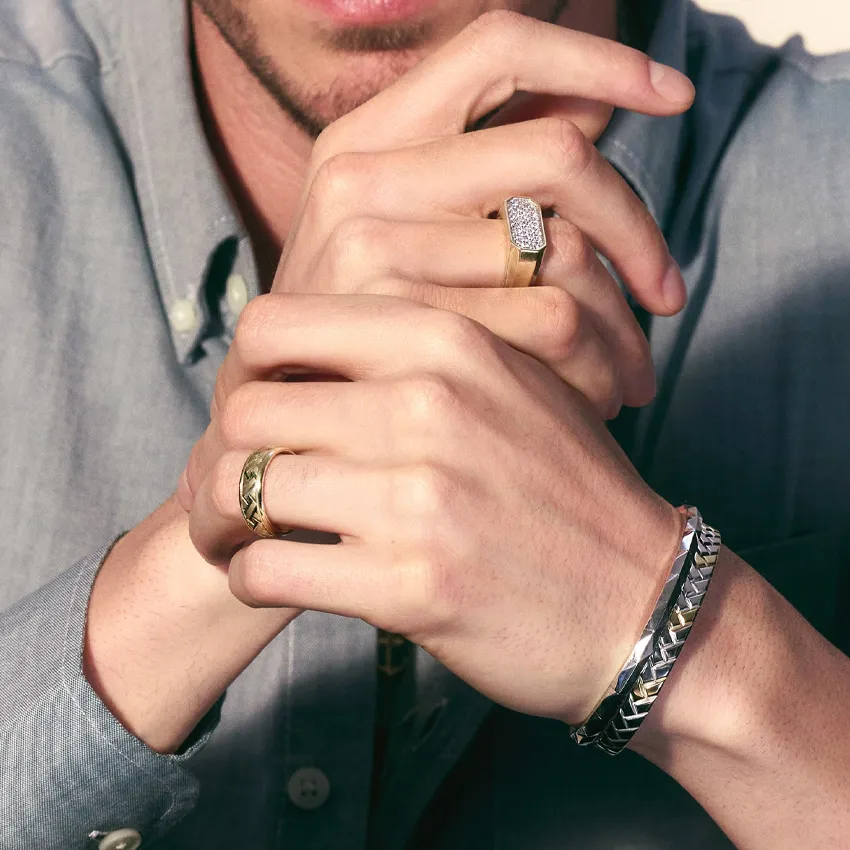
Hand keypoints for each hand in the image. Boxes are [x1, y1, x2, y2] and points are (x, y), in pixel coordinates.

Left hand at [182, 294, 682, 722]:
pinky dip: (251, 577)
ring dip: (222, 522)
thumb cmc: (561, 489)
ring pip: (239, 487)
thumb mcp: (507, 382)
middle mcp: (428, 402)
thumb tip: (293, 351)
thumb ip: (409, 352)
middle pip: (245, 408)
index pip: (275, 322)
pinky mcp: (413, 584)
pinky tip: (273, 577)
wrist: (638, 598)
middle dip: (222, 453)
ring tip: (238, 537)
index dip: (244, 369)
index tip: (257, 412)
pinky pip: (267, 569)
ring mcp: (420, 495)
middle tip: (230, 487)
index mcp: (445, 337)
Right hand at [264, 11, 694, 417]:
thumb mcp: (395, 237)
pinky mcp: (391, 320)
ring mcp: (368, 245)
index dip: (598, 59)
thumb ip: (481, 172)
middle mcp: (360, 174)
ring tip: (633, 372)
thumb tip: (596, 112)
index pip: (499, 47)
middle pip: (556, 153)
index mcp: (367, 134)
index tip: (675, 97)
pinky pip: (544, 316)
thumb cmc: (353, 332)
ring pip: (560, 248)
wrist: (263, 419)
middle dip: (637, 226)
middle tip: (668, 295)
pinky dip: (593, 359)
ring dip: (621, 318)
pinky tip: (596, 398)